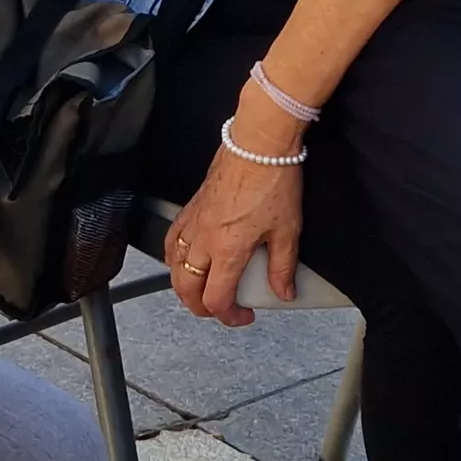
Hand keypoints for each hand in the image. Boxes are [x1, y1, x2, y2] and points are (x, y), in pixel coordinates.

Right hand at [167, 123, 304, 325]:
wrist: (258, 144)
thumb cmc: (272, 180)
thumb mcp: (288, 230)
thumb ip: (283, 267)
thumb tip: (284, 291)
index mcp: (228, 250)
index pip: (216, 299)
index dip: (229, 317)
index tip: (243, 315)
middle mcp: (204, 240)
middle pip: (187, 288)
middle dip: (200, 307)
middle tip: (220, 309)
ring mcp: (194, 223)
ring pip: (174, 266)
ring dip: (184, 285)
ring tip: (201, 289)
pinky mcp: (191, 207)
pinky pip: (173, 240)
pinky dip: (174, 257)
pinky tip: (185, 258)